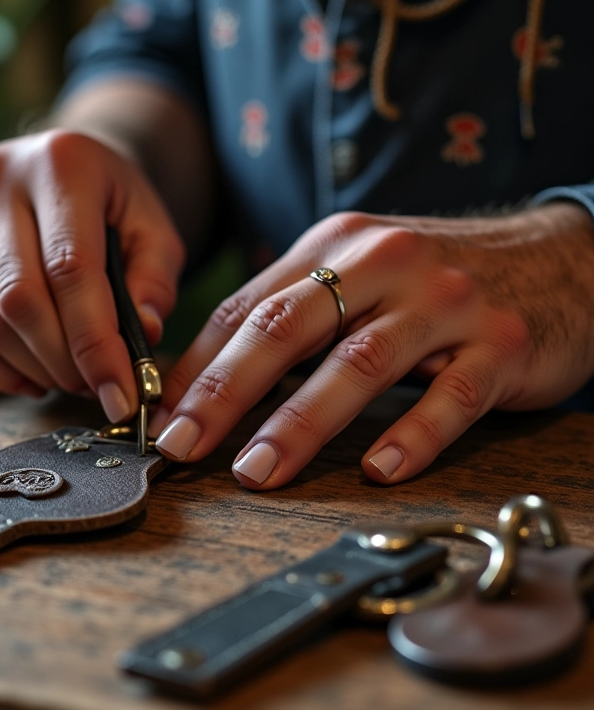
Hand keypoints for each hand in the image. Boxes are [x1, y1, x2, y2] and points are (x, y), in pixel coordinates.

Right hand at [0, 129, 184, 420]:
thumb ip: (156, 280)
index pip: (69, 267)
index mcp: (59, 164)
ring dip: (34, 369)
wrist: (66, 169)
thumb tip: (144, 336)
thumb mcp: (155, 228)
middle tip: (98, 385)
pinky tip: (31, 378)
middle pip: (20, 299)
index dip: (95, 340)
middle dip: (65, 361)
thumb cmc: (115, 203)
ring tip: (73, 378)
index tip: (121, 391)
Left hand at [152, 203, 593, 486]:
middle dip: (226, 392)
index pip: (249, 305)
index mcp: (336, 245)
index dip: (200, 364)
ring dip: (301, 423)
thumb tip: (212, 375)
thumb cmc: (434, 275)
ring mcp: (444, 303)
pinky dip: (413, 435)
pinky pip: (451, 395)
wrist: (556, 256)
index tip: (163, 414)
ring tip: (258, 471)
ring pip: (358, 364)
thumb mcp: (359, 272)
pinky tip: (379, 470)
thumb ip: (293, 313)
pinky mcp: (499, 343)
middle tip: (183, 446)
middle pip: (288, 328)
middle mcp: (384, 264)